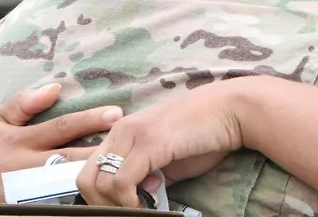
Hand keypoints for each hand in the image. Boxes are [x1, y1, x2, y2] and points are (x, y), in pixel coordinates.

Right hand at [0, 83, 122, 202]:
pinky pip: (62, 202)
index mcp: (19, 141)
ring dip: (96, 175)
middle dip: (102, 150)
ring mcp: (29, 193)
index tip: (117, 113)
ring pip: (69, 183)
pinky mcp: (31, 208)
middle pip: (72, 157)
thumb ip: (21, 105)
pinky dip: (82, 196)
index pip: (61, 127)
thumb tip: (54, 88)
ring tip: (126, 165)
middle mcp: (27, 167)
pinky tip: (104, 191)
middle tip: (131, 141)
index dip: (90, 120)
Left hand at [76, 79, 246, 207]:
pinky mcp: (149, 142)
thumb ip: (147, 174)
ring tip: (145, 206)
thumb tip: (136, 197)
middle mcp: (121, 130)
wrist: (233, 111)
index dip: (98, 196)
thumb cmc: (206, 133)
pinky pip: (122, 182)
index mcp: (123, 131)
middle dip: (102, 204)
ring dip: (119, 205)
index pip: (88, 167)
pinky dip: (131, 201)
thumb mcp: (168, 158)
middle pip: (85, 178)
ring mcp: (133, 134)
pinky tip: (152, 200)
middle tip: (131, 209)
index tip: (121, 206)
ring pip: (100, 183)